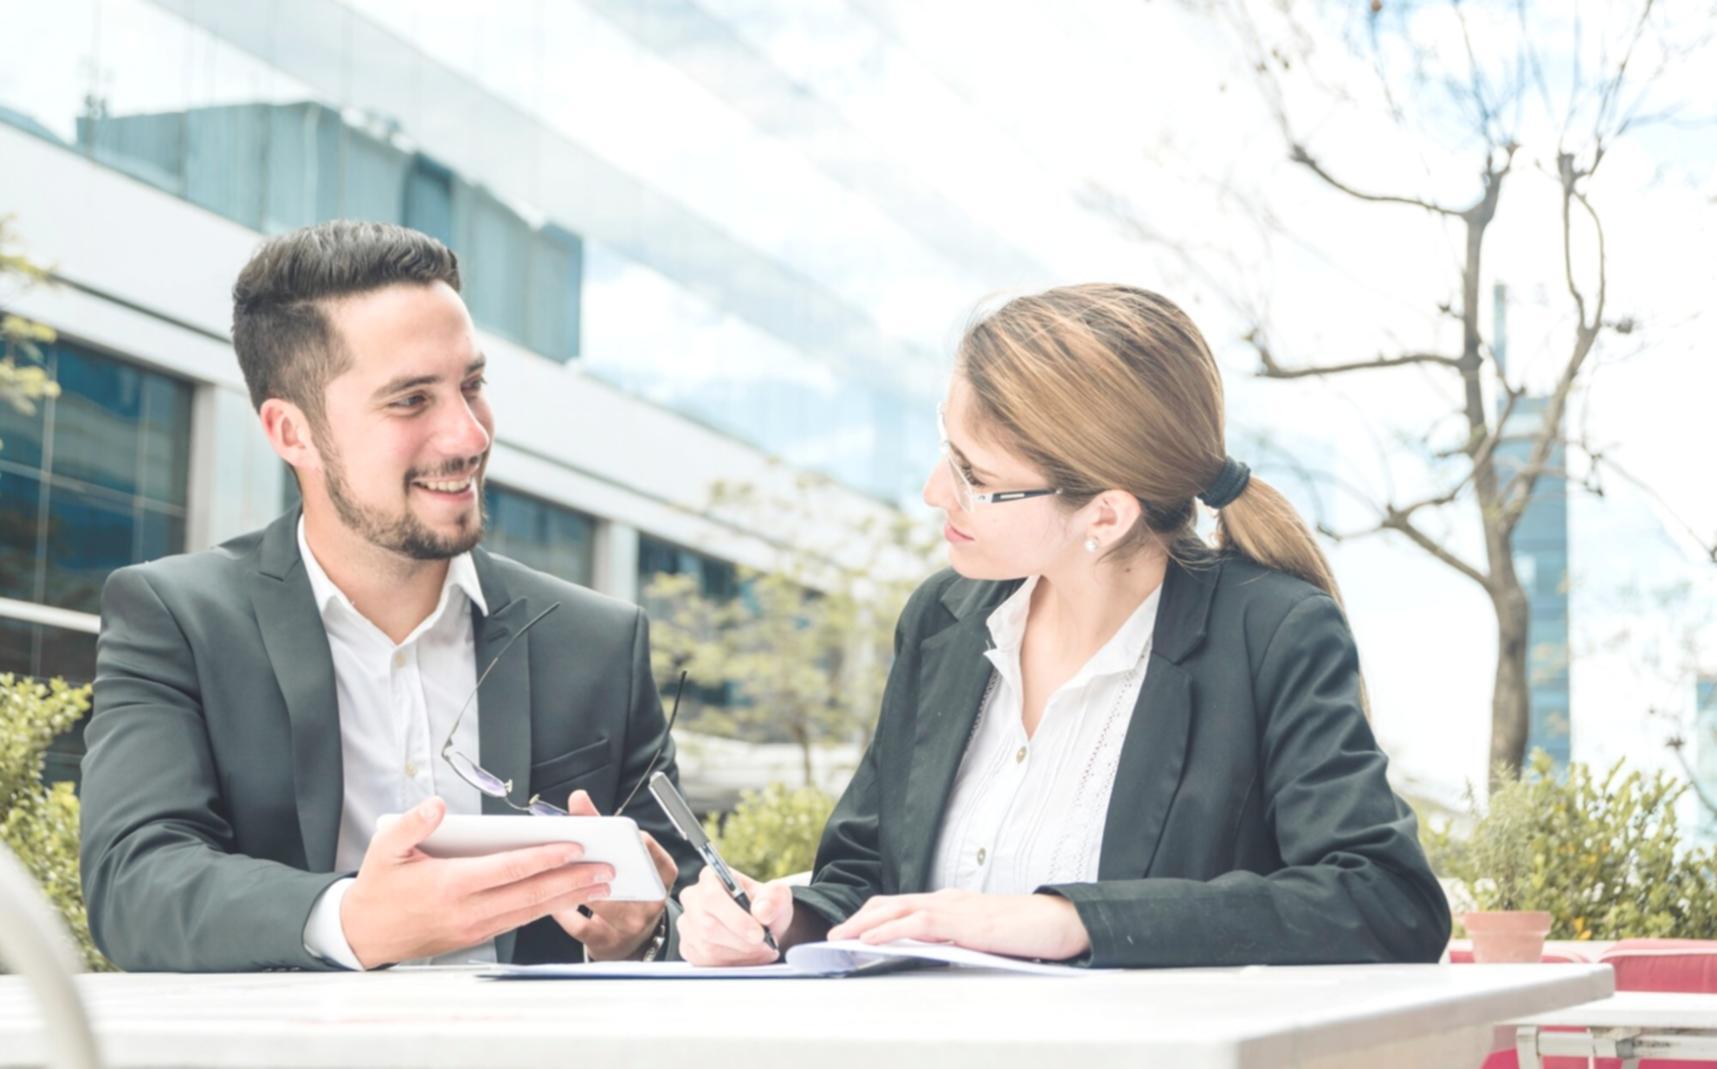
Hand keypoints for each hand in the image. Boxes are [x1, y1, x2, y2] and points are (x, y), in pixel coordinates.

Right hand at [341, 796, 614, 968]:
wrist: (363, 935)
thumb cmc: (378, 889)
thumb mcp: (383, 848)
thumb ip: (411, 824)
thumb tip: (436, 805)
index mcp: (450, 885)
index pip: (509, 870)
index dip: (545, 858)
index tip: (574, 848)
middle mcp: (468, 910)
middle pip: (531, 895)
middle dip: (573, 881)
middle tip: (607, 869)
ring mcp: (474, 927)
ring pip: (531, 911)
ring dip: (569, 897)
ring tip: (601, 885)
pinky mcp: (475, 936)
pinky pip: (519, 920)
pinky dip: (547, 909)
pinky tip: (567, 898)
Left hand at [549, 790, 678, 959]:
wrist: (636, 942)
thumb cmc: (630, 891)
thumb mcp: (630, 862)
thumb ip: (605, 828)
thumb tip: (577, 798)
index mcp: (662, 875)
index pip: (649, 850)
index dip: (628, 839)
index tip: (608, 828)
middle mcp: (651, 901)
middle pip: (622, 876)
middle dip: (594, 860)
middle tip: (572, 849)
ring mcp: (631, 925)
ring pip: (599, 900)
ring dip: (573, 884)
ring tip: (555, 872)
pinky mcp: (607, 943)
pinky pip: (579, 924)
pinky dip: (563, 911)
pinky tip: (552, 901)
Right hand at [677, 863, 795, 965]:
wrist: (761, 926)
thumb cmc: (765, 906)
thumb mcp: (777, 896)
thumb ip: (773, 899)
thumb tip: (762, 911)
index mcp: (711, 878)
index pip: (713, 898)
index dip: (736, 919)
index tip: (759, 934)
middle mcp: (692, 899)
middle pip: (709, 926)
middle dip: (741, 942)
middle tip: (765, 946)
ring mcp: (687, 924)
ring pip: (708, 947)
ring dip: (739, 954)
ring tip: (761, 951)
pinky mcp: (688, 947)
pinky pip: (705, 962)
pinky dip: (730, 964)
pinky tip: (747, 957)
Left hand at [827, 889, 1089, 960]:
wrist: (1056, 923)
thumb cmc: (1024, 933)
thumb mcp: (981, 935)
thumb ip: (956, 939)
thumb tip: (930, 952)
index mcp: (950, 902)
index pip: (901, 903)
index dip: (871, 915)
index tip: (849, 930)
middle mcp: (946, 899)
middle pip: (890, 903)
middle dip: (857, 918)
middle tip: (833, 936)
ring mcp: (953, 908)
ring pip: (896, 910)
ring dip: (863, 925)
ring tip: (840, 939)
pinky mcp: (961, 922)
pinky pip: (916, 923)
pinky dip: (887, 930)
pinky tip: (870, 941)